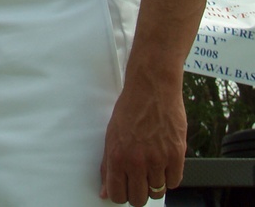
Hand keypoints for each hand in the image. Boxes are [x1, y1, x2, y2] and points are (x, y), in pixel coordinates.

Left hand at [99, 74, 184, 204]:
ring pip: (157, 192)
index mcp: (117, 156)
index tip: (124, 187)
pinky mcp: (176, 155)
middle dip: (137, 192)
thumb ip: (107, 166)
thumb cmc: (130, 108)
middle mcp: (137, 161)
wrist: (152, 87)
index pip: (117, 196)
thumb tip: (105, 193)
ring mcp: (158, 159)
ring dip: (154, 182)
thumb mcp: (111, 135)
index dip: (121, 194)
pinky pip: (174, 182)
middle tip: (138, 178)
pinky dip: (169, 176)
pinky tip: (163, 161)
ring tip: (151, 163)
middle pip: (138, 199)